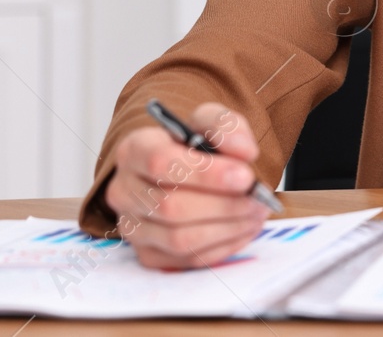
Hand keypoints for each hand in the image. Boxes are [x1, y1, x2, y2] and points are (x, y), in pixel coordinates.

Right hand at [105, 102, 271, 269]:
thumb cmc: (196, 145)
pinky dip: (222, 247)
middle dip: (224, 205)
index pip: (160, 162)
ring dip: (227, 228)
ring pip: (179, 238)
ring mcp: (131, 226)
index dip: (205, 173)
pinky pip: (186, 260)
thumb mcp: (211, 122)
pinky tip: (243, 228)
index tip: (245, 176)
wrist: (187, 171)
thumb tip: (243, 152)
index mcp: (134, 149)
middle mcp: (124, 190)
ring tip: (256, 213)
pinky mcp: (146, 254)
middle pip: (170, 206)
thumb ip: (227, 127)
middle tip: (258, 199)